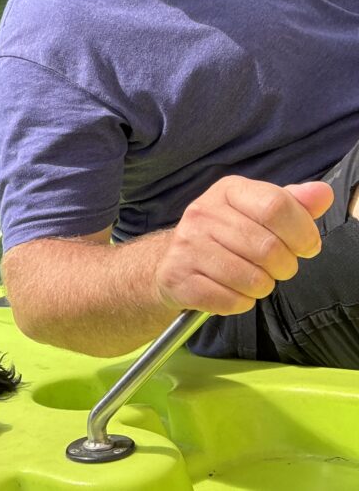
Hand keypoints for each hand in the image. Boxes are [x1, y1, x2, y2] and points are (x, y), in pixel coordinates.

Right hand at [154, 177, 332, 314]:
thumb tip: (322, 194)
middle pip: (268, 247)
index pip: (275, 206)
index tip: (306, 246)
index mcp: (227, 191)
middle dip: (285, 266)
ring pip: (253, 279)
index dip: (302, 232)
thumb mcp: (256, 210)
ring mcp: (188, 247)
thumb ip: (292, 203)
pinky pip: (231, 301)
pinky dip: (240, 302)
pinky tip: (231, 289)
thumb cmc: (224, 235)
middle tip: (276, 267)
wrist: (172, 260)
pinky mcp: (179, 278)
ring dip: (262, 286)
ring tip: (252, 278)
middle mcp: (202, 213)